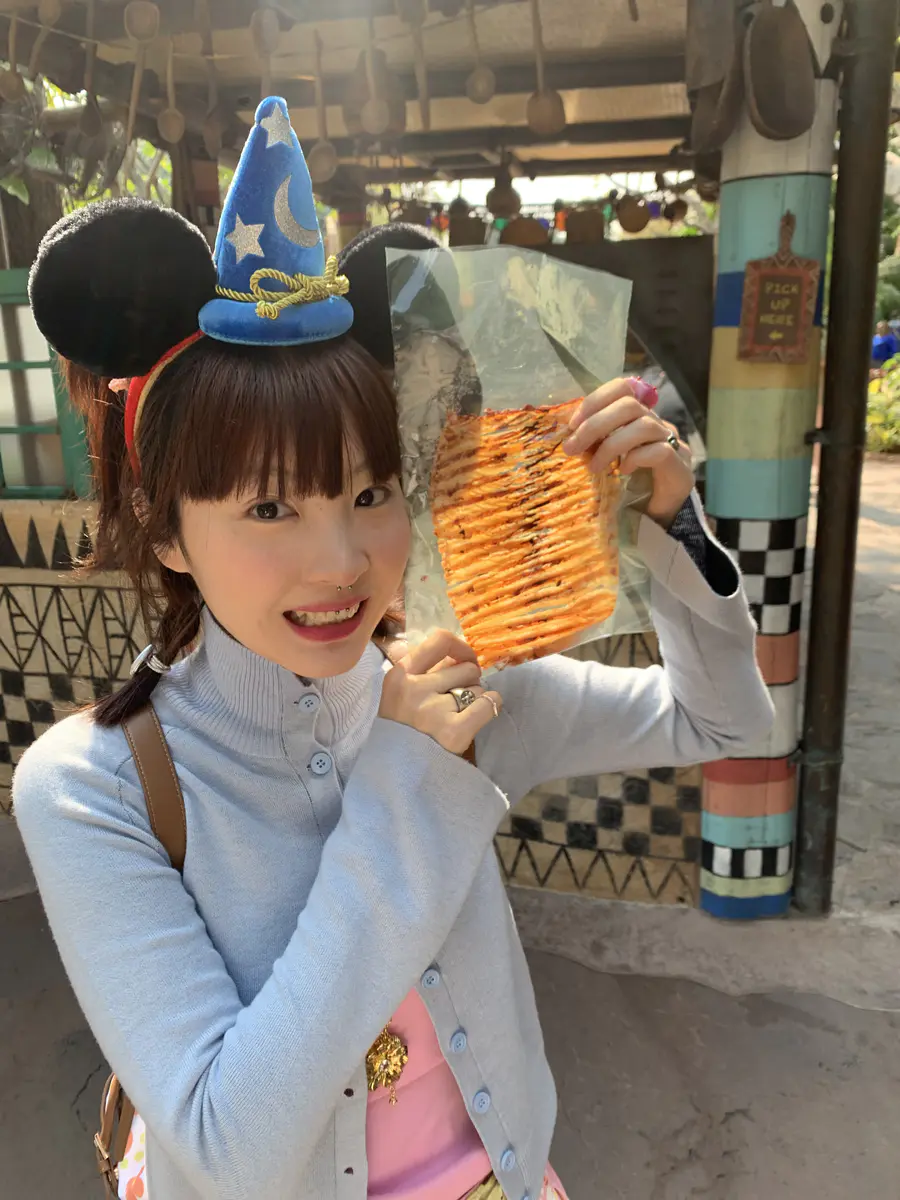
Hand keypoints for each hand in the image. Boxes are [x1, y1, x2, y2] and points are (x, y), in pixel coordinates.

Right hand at [378, 630, 502, 756]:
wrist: (394, 774)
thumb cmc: (400, 731)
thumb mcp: (398, 694)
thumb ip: (423, 671)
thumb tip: (457, 655)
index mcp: (400, 675)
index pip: (440, 641)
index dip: (462, 648)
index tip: (466, 660)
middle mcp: (415, 688)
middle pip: (465, 667)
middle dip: (469, 681)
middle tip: (458, 700)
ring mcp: (434, 710)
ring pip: (477, 688)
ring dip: (475, 699)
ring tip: (458, 716)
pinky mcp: (453, 732)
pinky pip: (488, 704)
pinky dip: (491, 707)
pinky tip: (481, 716)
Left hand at [562, 377, 694, 527]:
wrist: (663, 514)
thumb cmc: (633, 484)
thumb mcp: (609, 458)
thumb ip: (596, 442)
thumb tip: (568, 436)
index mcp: (641, 417)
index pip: (623, 388)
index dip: (596, 399)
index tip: (573, 423)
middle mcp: (659, 424)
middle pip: (630, 405)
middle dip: (595, 424)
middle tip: (572, 447)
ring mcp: (673, 443)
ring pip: (644, 426)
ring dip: (611, 445)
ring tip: (593, 467)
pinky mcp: (680, 466)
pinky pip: (659, 451)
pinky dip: (636, 459)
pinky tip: (624, 471)